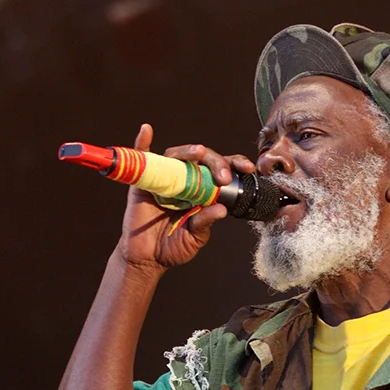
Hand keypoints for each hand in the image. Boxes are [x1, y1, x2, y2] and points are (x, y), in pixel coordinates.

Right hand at [117, 123, 255, 269]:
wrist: (147, 259)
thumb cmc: (173, 246)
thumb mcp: (196, 237)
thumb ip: (205, 222)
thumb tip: (221, 208)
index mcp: (203, 191)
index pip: (221, 170)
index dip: (235, 165)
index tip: (248, 168)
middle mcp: (186, 180)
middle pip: (202, 160)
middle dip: (216, 163)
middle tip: (223, 177)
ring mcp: (164, 179)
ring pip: (176, 156)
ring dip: (188, 151)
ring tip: (199, 152)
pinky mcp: (143, 182)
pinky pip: (141, 158)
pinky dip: (142, 142)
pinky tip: (146, 130)